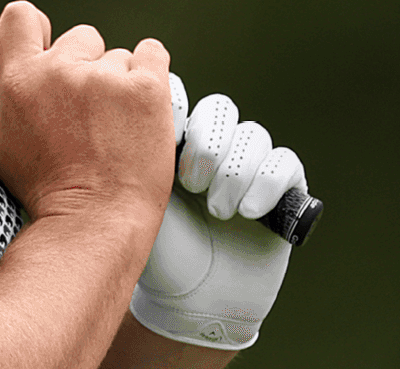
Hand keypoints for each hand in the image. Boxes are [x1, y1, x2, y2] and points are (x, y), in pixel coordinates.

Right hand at [0, 2, 175, 224]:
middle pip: (79, 37)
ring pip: (116, 56)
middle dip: (83, 65)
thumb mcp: (0, 142)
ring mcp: (107, 78)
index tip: (47, 49)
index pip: (21, 16)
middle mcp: (62, 71)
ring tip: (113, 124)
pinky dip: (149, 73)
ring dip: (117, 80)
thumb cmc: (46, 187)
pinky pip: (151, 53)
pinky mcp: (146, 88)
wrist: (97, 220)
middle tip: (85, 111)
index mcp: (22, 79)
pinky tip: (138, 106)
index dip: (36, 30)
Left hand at [129, 90, 305, 349]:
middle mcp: (214, 148)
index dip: (176, 110)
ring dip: (234, 170)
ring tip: (216, 210)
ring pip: (253, 134)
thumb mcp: (136, 199)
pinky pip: (285, 163)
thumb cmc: (156, 251)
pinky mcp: (282, 192)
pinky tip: (246, 212)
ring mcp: (249, 168)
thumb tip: (114, 108)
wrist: (190, 300)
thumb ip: (131, 155)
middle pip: (220, 108)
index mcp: (174, 141)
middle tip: (188, 182)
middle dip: (207, 141)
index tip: (161, 142)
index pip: (182, 97)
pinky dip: (267, 183)